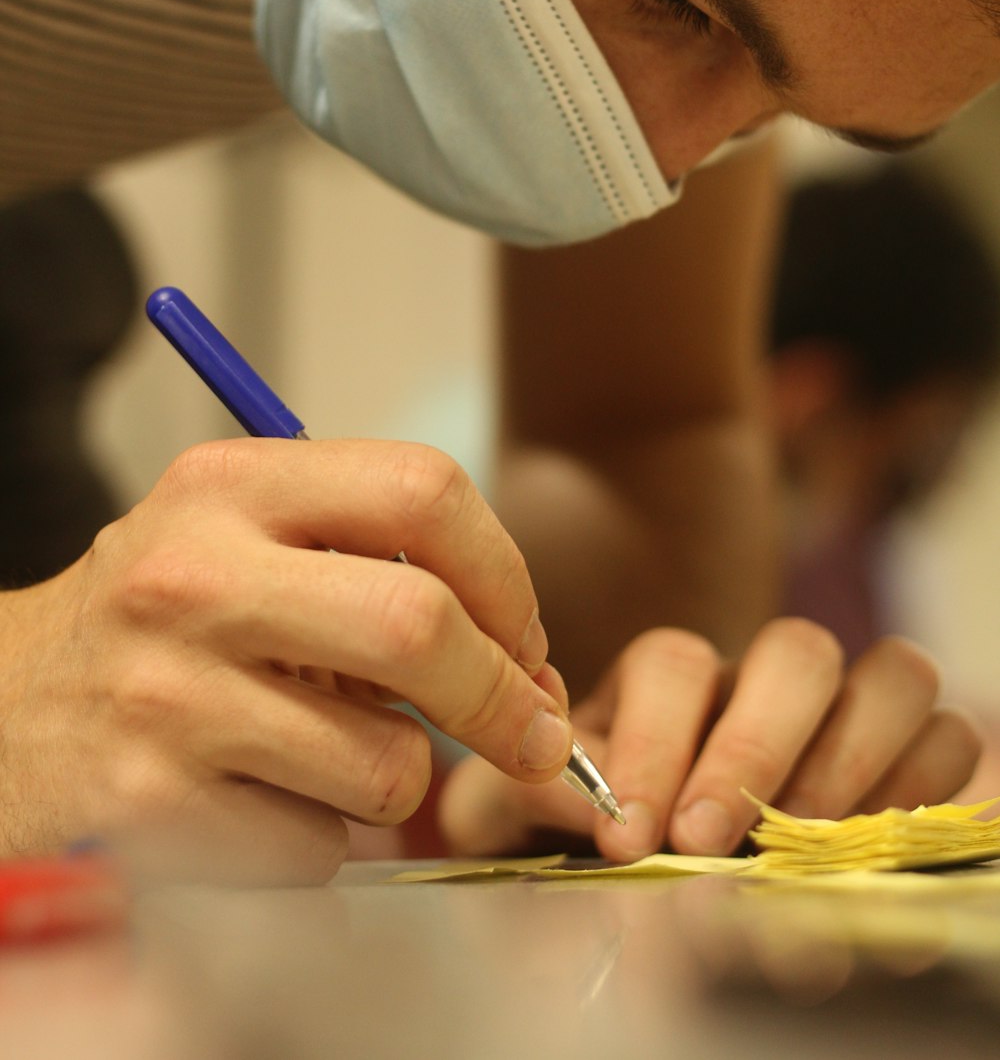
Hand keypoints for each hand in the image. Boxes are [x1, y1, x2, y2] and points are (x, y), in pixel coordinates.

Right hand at [0, 439, 570, 882]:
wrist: (3, 708)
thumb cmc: (158, 620)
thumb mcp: (243, 537)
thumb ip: (378, 565)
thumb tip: (527, 667)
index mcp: (230, 486)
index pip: (423, 489)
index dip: (505, 571)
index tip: (521, 632)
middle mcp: (193, 577)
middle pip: (421, 625)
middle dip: (503, 694)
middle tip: (528, 729)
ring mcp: (167, 695)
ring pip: (387, 764)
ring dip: (394, 776)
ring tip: (322, 749)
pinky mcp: (152, 807)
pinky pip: (319, 847)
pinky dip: (319, 836)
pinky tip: (258, 796)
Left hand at [438, 618, 980, 859]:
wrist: (656, 860)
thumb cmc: (585, 833)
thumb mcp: (522, 814)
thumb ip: (509, 800)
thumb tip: (561, 800)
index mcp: (670, 682)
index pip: (676, 663)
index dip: (656, 741)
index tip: (628, 834)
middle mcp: (763, 679)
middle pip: (796, 651)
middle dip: (757, 747)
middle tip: (707, 840)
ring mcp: (845, 709)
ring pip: (892, 671)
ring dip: (856, 755)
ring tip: (802, 839)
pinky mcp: (910, 753)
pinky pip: (951, 730)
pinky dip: (928, 778)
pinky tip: (871, 840)